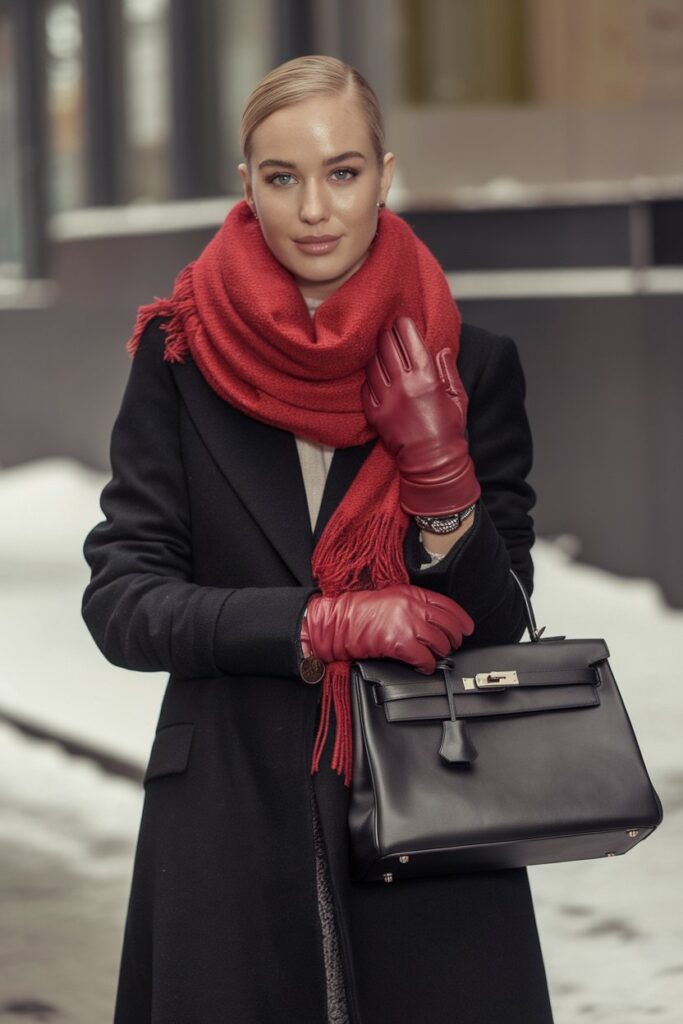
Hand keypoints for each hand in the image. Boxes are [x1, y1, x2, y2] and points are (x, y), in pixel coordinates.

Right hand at [300, 584, 473, 673]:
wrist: (340, 622)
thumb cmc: (362, 611)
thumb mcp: (393, 597)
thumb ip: (416, 604)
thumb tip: (436, 620)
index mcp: (412, 593)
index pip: (448, 606)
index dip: (462, 620)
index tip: (467, 628)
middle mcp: (413, 607)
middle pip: (448, 626)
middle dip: (454, 639)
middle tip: (452, 645)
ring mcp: (407, 624)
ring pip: (439, 643)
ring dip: (441, 653)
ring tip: (436, 656)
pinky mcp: (399, 643)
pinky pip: (425, 658)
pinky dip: (428, 665)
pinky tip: (425, 666)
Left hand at [361, 317, 480, 516]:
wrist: (432, 462)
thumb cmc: (449, 431)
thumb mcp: (457, 396)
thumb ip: (448, 370)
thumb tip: (440, 350)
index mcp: (426, 377)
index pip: (410, 340)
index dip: (403, 326)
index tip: (401, 320)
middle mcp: (404, 385)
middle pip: (387, 347)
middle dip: (386, 334)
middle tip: (386, 329)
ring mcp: (386, 399)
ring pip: (372, 364)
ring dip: (374, 353)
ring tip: (377, 348)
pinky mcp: (375, 414)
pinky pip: (365, 388)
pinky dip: (368, 378)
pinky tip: (373, 374)